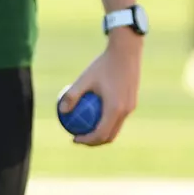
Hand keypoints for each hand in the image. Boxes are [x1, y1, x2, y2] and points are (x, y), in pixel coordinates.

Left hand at [62, 30, 141, 145]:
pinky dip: (108, 122)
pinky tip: (96, 113)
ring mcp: (130, 108)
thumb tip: (61, 111)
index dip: (87, 141)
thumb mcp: (84, 78)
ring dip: (102, 133)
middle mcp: (125, 111)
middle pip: (110, 136)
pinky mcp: (132, 102)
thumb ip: (72, 95)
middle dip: (94, 142)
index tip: (74, 138)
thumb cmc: (103, 64)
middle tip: (80, 137)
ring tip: (87, 128)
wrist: (127, 52)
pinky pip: (119, 118)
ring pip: (116, 128)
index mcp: (114, 109)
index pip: (100, 134)